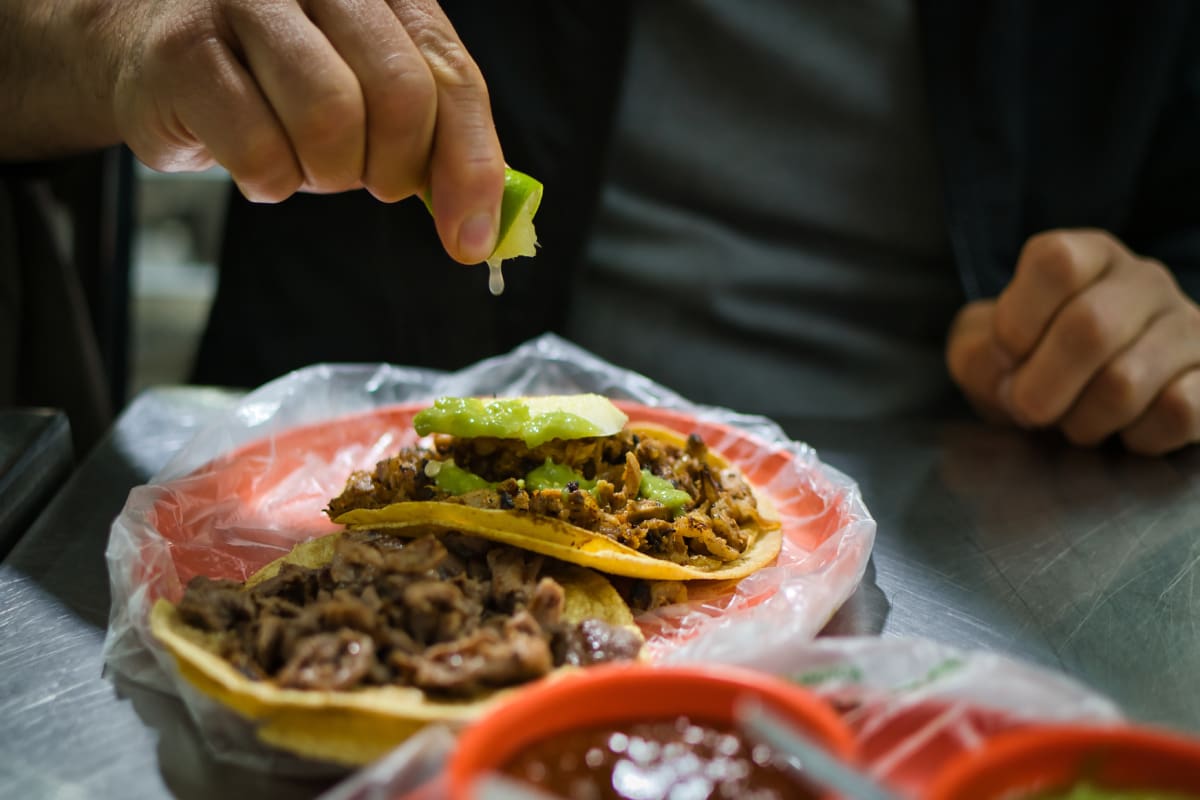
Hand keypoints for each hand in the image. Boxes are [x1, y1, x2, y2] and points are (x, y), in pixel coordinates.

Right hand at [102, 0, 502, 263]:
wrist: (152, 47)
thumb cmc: (278, 77)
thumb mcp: (369, 88)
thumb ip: (433, 136)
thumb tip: (482, 227)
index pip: (452, 75)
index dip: (470, 165)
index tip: (470, 237)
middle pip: (400, 95)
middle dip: (391, 167)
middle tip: (365, 178)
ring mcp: (246, 0)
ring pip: (330, 120)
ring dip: (323, 172)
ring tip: (298, 157)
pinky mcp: (184, 49)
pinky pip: (261, 153)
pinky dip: (267, 182)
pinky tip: (250, 155)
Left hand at [946, 230, 1199, 454]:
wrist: (1079, 401)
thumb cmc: (1028, 367)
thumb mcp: (984, 353)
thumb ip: (978, 356)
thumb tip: (1010, 378)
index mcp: (1086, 257)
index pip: (1055, 262)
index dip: (1017, 321)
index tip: (1006, 355)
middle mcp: (1145, 280)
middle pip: (1089, 328)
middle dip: (1042, 388)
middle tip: (1030, 410)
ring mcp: (1189, 326)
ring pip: (1127, 382)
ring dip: (1083, 421)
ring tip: (1076, 421)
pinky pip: (1178, 413)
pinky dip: (1136, 438)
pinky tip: (1125, 431)